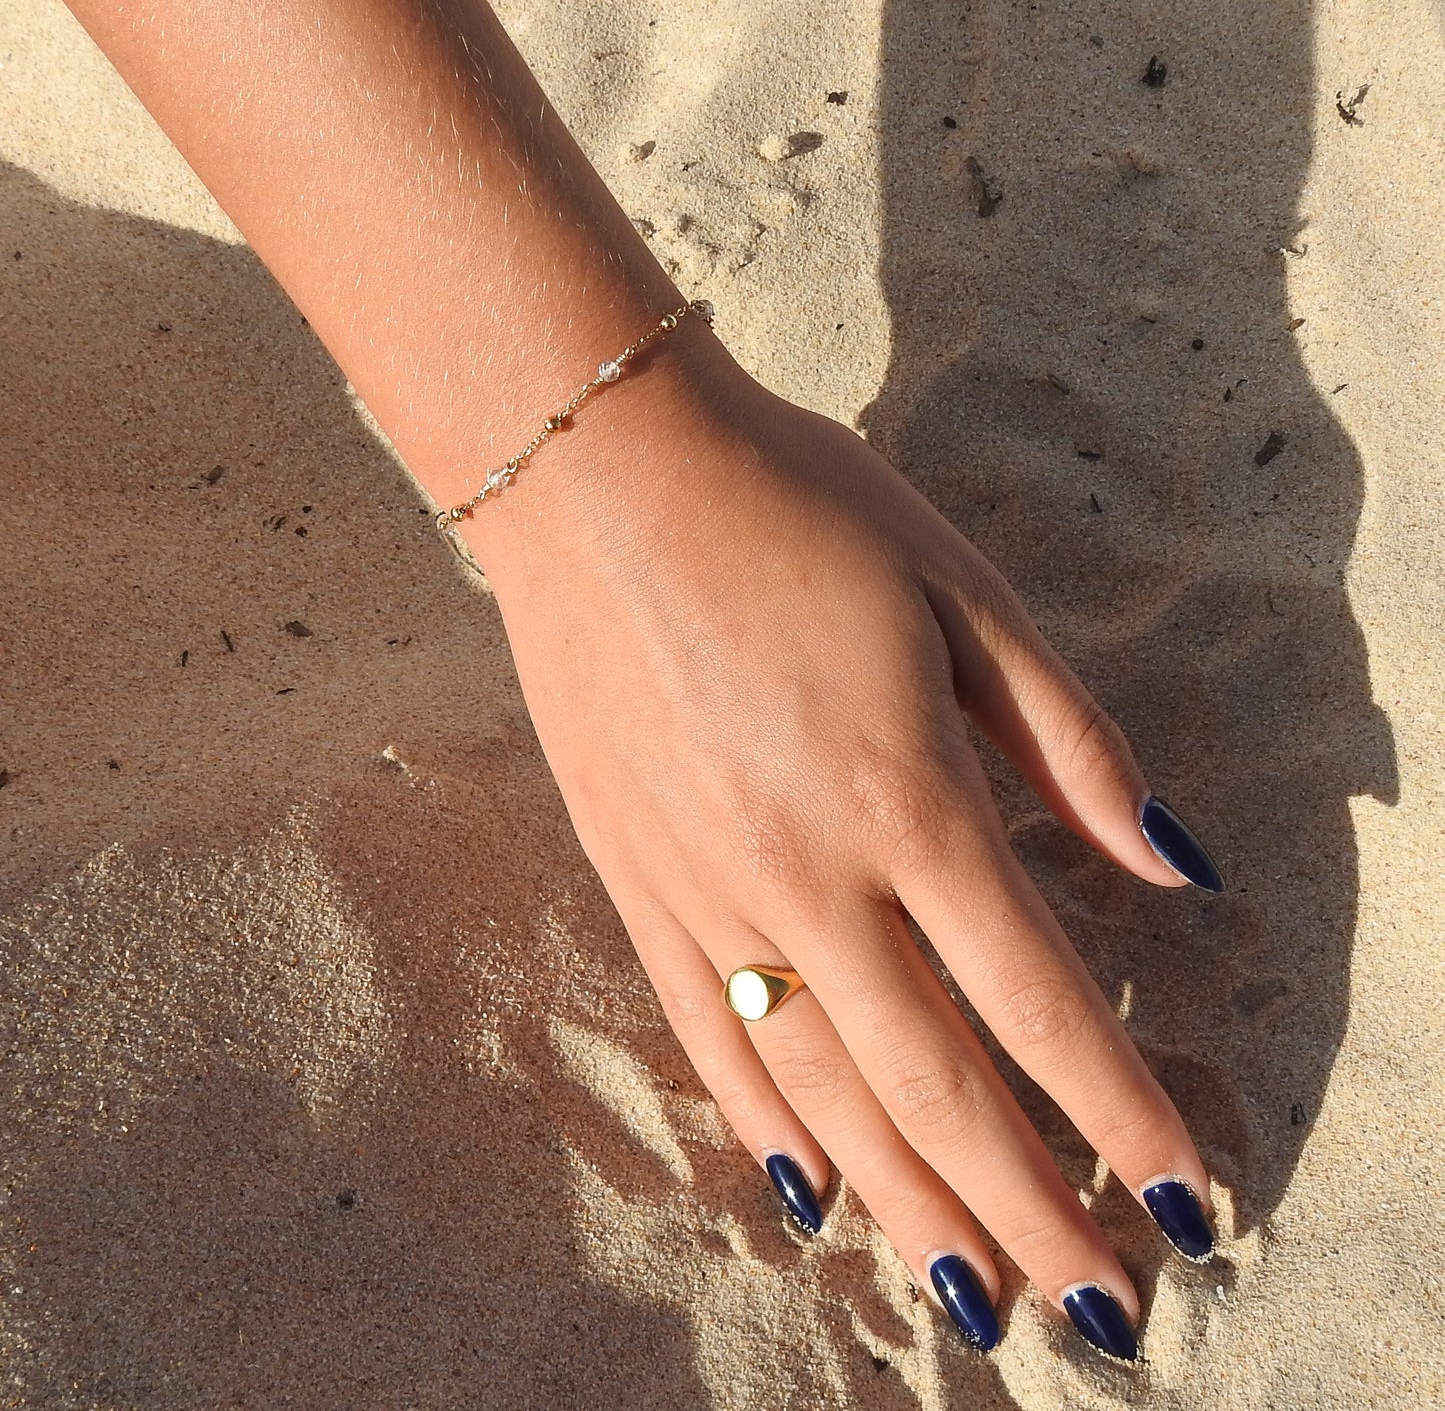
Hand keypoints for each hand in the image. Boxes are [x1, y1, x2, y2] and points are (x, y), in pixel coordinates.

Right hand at [473, 362, 1219, 1360]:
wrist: (603, 476)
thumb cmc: (796, 512)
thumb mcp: (965, 594)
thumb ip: (1072, 742)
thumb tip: (1176, 865)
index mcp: (908, 796)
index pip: (1040, 998)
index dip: (1120, 1112)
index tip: (1182, 1203)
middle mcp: (808, 873)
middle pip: (939, 1081)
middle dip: (1032, 1207)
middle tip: (1097, 1312)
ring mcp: (708, 889)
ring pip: (824, 1085)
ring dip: (913, 1202)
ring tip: (975, 1298)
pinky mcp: (635, 879)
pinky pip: (709, 1032)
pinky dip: (771, 1124)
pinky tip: (817, 1193)